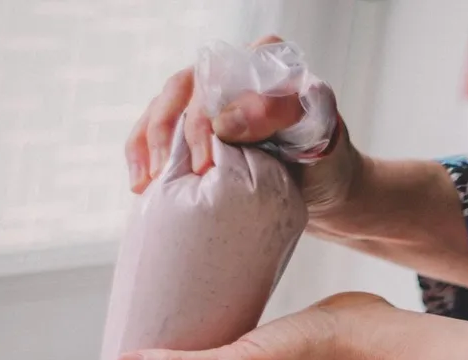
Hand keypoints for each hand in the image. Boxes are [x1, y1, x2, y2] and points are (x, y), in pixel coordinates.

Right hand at [123, 35, 363, 218]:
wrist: (324, 189)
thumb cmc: (326, 158)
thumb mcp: (318, 134)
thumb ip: (278, 116)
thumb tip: (224, 121)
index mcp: (262, 62)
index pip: (220, 75)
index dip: (207, 116)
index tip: (208, 162)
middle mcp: (228, 74)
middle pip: (183, 89)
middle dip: (171, 132)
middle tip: (178, 175)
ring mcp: (206, 99)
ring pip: (162, 107)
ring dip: (148, 144)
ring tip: (148, 182)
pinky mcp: (191, 129)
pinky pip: (154, 132)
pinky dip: (142, 155)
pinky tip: (140, 183)